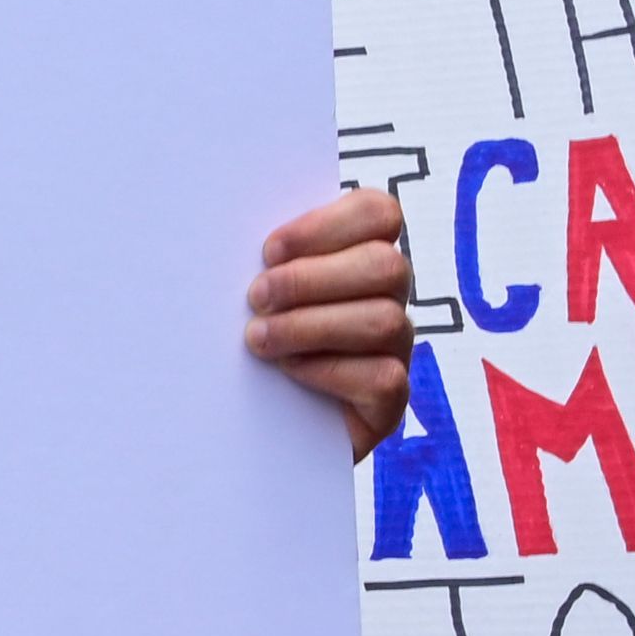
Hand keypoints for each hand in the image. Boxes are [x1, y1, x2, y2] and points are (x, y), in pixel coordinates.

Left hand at [248, 188, 412, 459]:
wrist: (244, 421)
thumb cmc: (247, 335)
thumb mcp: (254, 289)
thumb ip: (266, 259)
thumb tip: (238, 231)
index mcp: (360, 252)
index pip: (379, 214)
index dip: (326, 226)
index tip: (269, 250)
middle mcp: (390, 296)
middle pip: (386, 266)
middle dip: (311, 280)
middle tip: (256, 297)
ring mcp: (396, 348)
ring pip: (384, 321)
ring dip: (310, 326)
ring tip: (257, 339)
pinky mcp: (391, 400)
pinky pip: (384, 376)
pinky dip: (328, 371)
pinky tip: (289, 371)